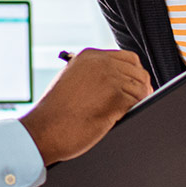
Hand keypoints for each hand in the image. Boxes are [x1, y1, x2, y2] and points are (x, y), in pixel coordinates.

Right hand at [20, 49, 151, 164]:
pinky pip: (139, 100)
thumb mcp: (70, 81)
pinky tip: (125, 116)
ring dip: (139, 100)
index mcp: (89, 56)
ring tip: (130, 111)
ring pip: (141, 86)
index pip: (127, 58)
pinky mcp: (115, 96)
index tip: (135, 86)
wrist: (44, 129)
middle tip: (140, 101)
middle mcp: (101, 62)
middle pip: (138, 71)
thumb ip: (91, 76)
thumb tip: (116, 82)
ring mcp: (109, 78)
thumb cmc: (54, 113)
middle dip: (141, 86)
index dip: (134, 74)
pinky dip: (137, 109)